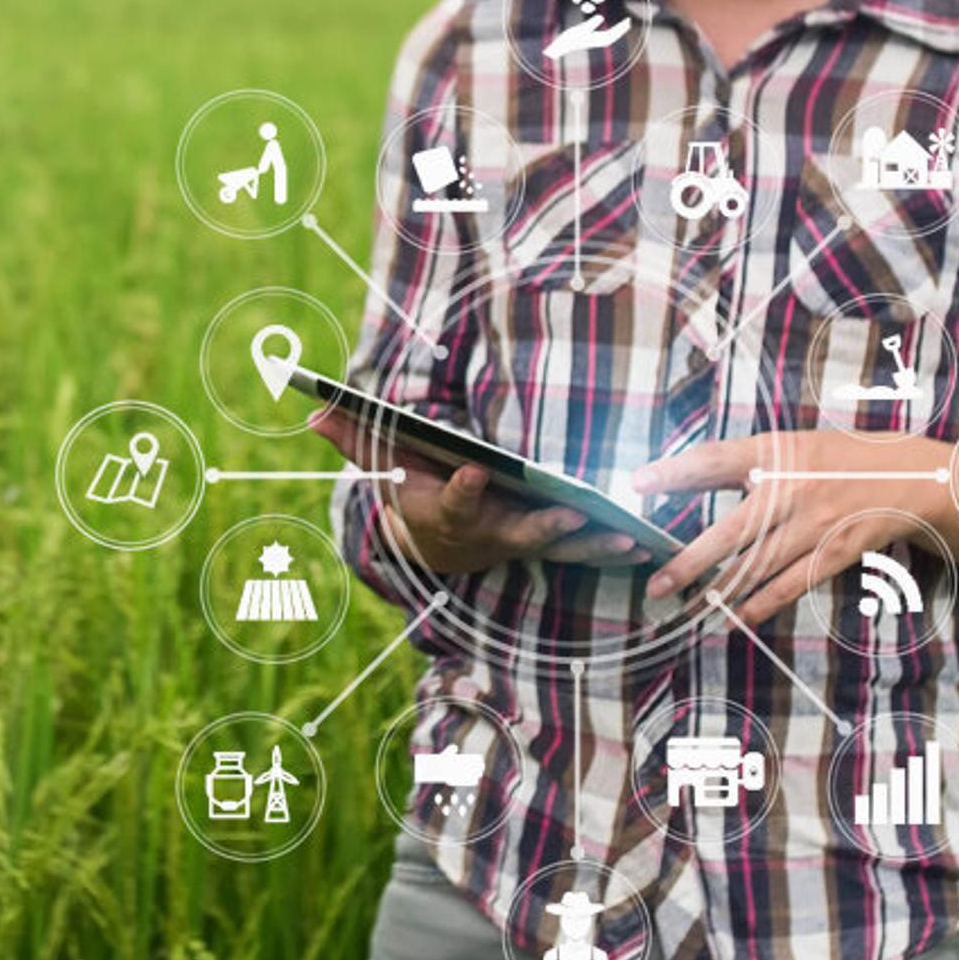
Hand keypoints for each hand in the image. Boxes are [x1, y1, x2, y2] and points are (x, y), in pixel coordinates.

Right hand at [310, 411, 649, 574]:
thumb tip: (311, 410)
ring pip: (558, 545)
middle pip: (516, 529)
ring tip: (626, 535)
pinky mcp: (546, 545)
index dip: (463, 487)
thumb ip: (355, 438)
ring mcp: (520, 541)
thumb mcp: (383, 467)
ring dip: (592, 542)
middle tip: (569, 513)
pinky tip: (647, 542)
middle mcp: (487, 530)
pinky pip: (581, 549)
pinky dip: (611, 547)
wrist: (437, 547)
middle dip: (543, 523)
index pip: (454, 498)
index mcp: (447, 508)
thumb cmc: (413, 493)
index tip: (473, 471)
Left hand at [632, 431, 958, 625]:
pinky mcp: (836, 550)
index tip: (635, 485)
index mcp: (777, 451)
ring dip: (719, 591)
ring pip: (757, 565)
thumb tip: (679, 476)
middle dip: (690, 562)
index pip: (713, 460)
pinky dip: (762, 604)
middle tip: (655, 584)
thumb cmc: (838, 460)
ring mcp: (816, 522)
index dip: (673, 472)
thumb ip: (743, 462)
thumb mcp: (790, 446)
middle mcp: (793, 487)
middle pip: (731, 530)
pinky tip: (735, 618)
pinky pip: (792, 583)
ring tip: (684, 608)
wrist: (912, 476)